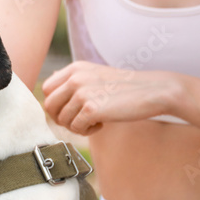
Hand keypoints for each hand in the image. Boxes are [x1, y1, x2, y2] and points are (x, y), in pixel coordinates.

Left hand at [41, 61, 180, 134]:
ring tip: (94, 122)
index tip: (70, 110)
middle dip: (61, 118)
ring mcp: (82, 93)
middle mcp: (75, 78)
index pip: (46, 88)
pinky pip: (76, 128)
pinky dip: (86, 131)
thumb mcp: (95, 75)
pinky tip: (101, 125)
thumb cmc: (125, 87)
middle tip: (79, 121)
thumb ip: (74, 81)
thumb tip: (50, 86)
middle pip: (49, 105)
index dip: (55, 104)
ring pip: (62, 119)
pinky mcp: (91, 109)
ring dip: (76, 126)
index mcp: (75, 68)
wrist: (153, 90)